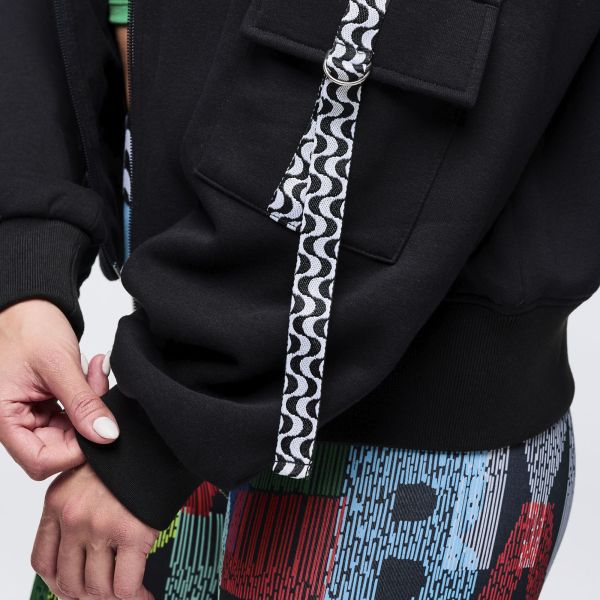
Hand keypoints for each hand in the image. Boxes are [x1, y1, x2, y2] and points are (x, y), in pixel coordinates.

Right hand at [0, 299, 118, 479]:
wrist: (29, 304)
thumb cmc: (29, 327)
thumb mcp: (59, 365)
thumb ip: (83, 403)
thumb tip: (105, 435)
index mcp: (4, 417)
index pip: (40, 460)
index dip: (73, 452)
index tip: (99, 429)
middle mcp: (16, 421)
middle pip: (58, 448)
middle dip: (86, 424)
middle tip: (99, 388)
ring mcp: (32, 414)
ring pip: (70, 432)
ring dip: (89, 407)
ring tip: (94, 374)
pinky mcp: (46, 405)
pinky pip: (73, 415)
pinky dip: (87, 398)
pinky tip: (91, 374)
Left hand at [32, 463, 157, 599]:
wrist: (159, 433)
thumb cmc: (128, 450)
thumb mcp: (90, 471)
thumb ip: (81, 504)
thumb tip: (89, 541)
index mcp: (58, 501)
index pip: (44, 561)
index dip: (60, 580)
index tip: (76, 584)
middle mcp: (73, 516)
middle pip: (68, 581)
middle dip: (88, 592)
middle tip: (107, 588)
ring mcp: (100, 526)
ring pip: (96, 588)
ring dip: (111, 594)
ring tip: (127, 589)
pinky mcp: (132, 532)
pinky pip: (124, 586)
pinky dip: (133, 593)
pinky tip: (141, 590)